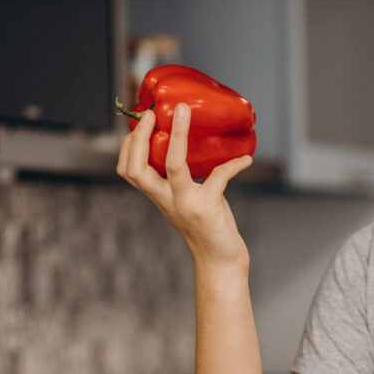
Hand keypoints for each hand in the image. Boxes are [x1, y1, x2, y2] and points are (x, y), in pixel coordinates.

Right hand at [117, 103, 253, 271]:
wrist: (220, 261)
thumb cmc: (206, 227)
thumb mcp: (187, 200)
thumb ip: (184, 179)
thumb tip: (197, 144)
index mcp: (158, 196)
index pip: (128, 170)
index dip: (128, 145)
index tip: (141, 120)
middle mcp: (166, 199)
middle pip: (137, 167)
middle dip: (140, 136)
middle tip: (153, 112)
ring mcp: (185, 203)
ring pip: (173, 165)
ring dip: (178, 134)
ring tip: (184, 112)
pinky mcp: (207, 207)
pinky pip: (219, 176)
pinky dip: (234, 164)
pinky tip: (246, 159)